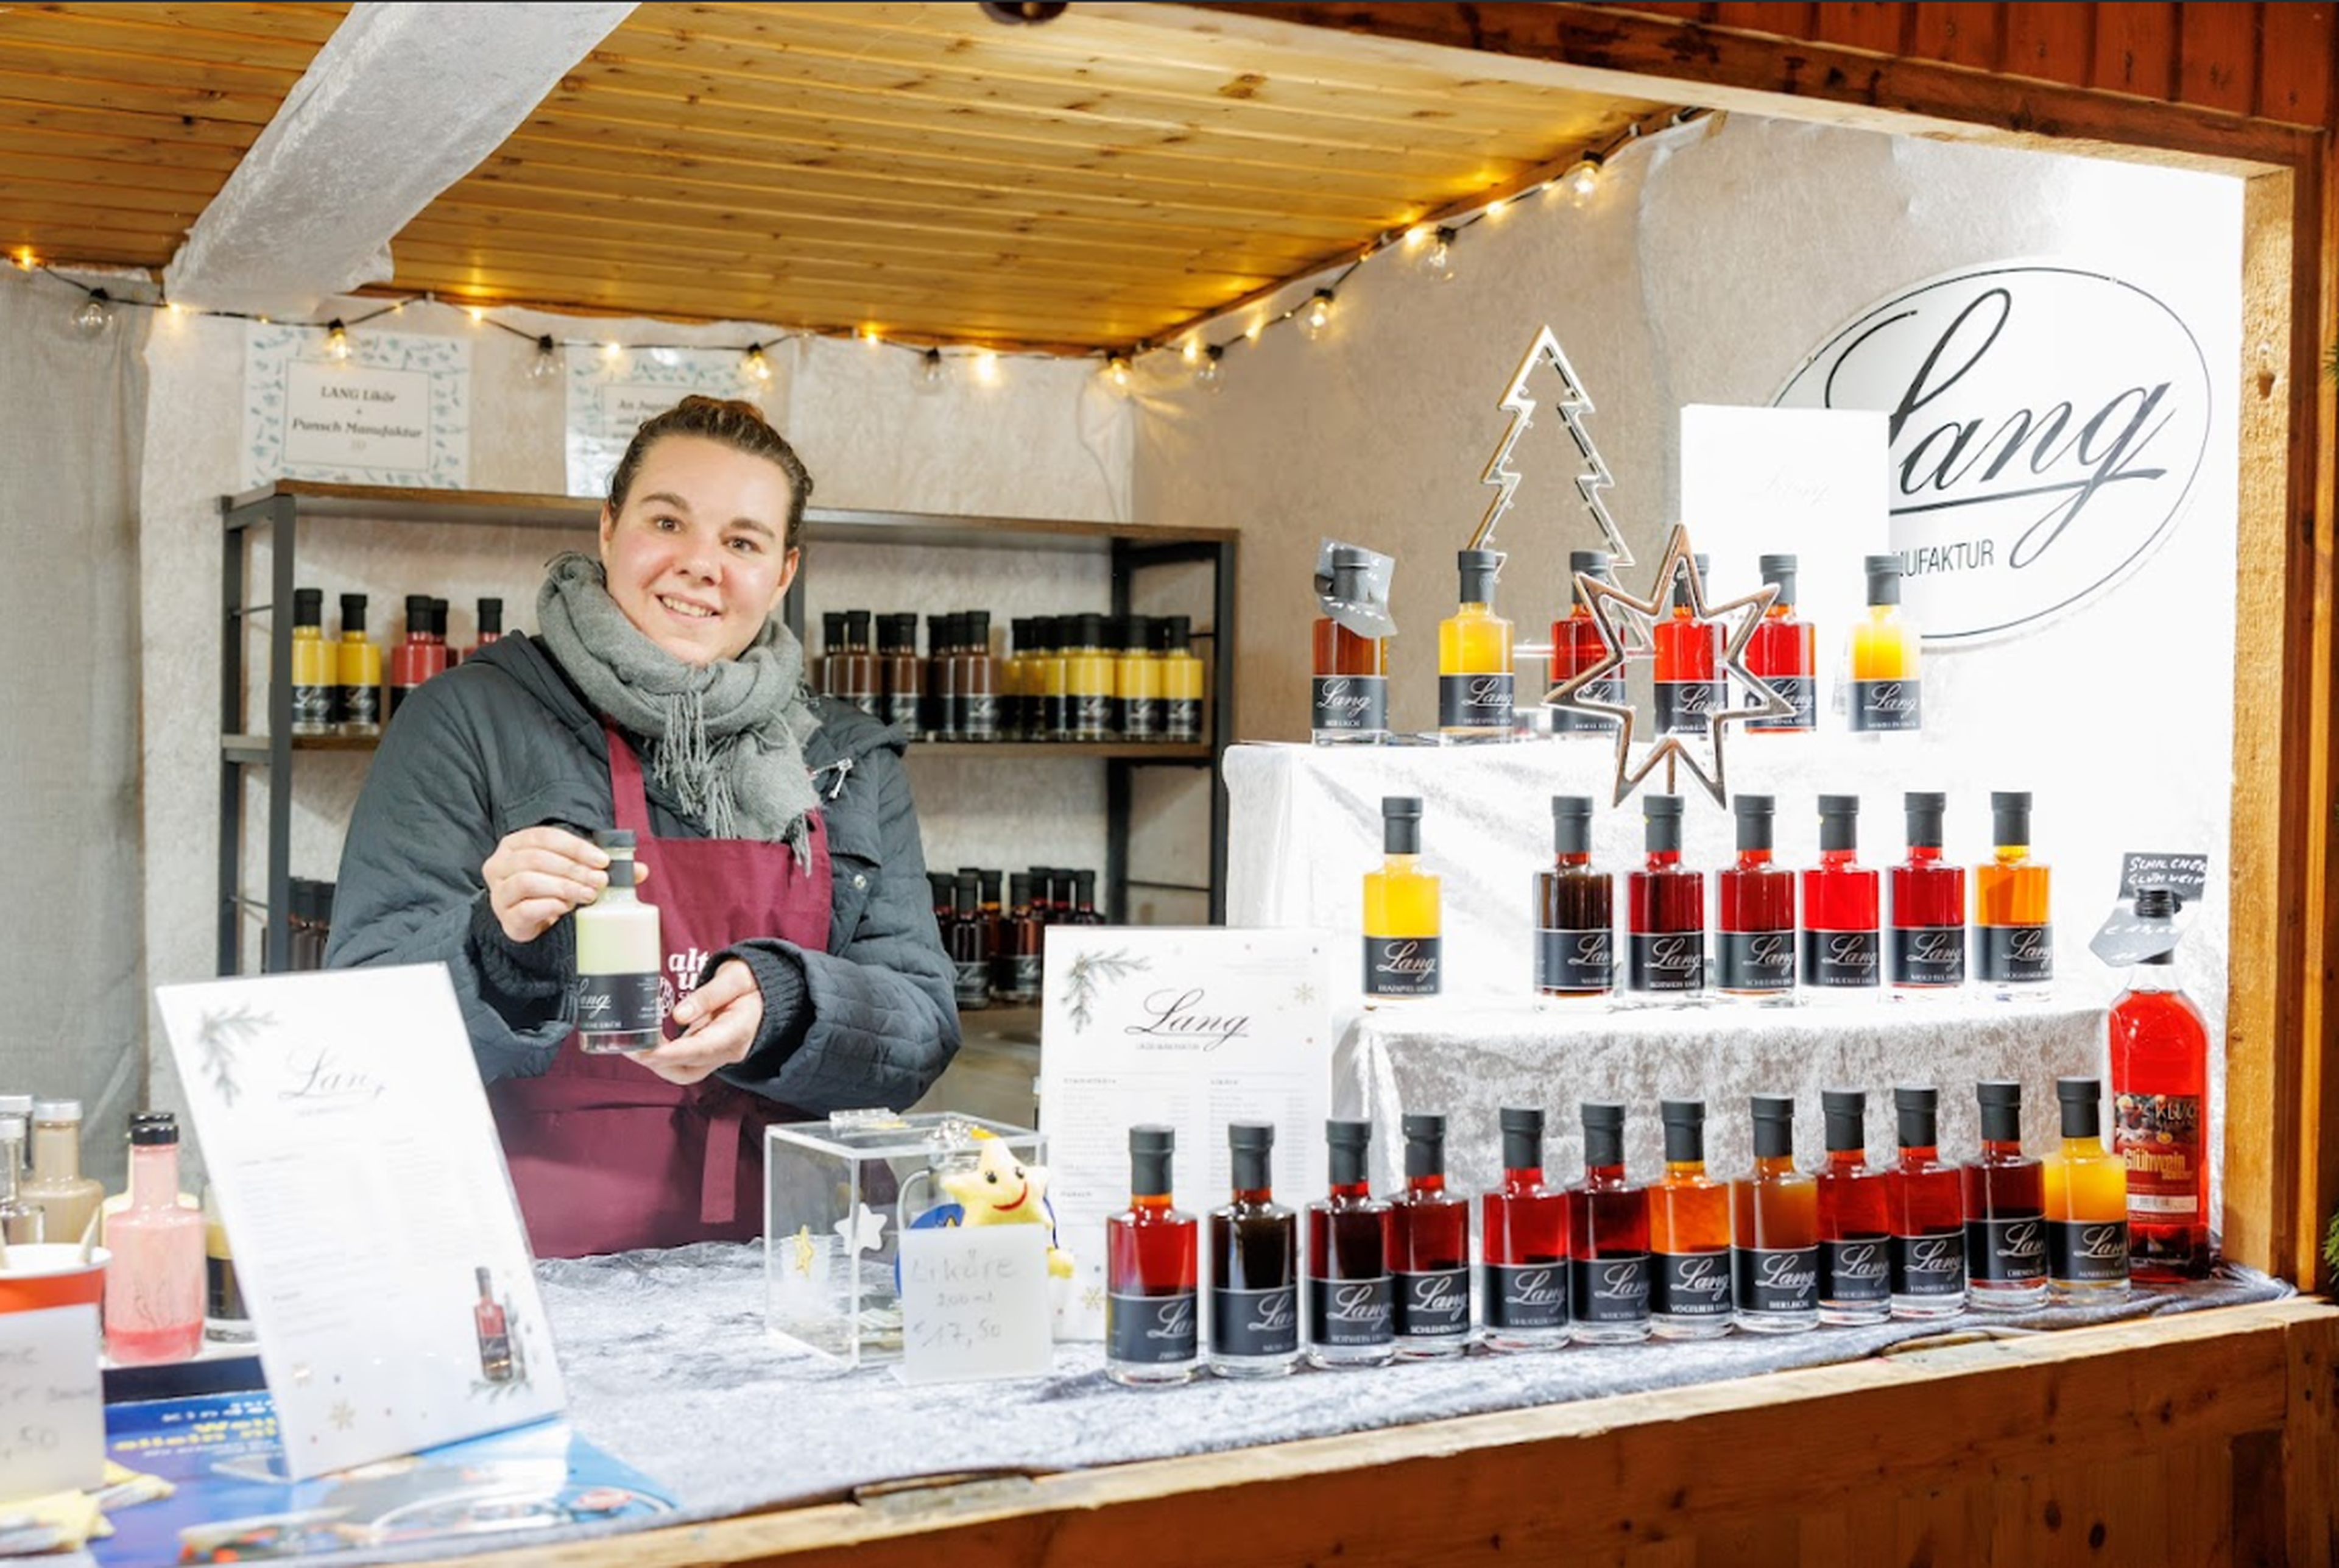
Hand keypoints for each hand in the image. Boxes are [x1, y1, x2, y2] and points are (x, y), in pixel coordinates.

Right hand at [481, 827, 648, 943]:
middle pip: (537, 858)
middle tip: (600, 882)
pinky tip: (564, 908)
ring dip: (563, 887)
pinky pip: (524, 909)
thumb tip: (640, 870)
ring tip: (586, 896)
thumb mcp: (574, 872)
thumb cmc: (552, 888)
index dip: (577, 847)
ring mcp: (499, 892)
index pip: (546, 837)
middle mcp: (500, 864)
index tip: (603, 861)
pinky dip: (548, 906)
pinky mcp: (506, 918)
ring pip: (528, 881)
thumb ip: (602, 867)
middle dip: (574, 869)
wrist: (532, 921)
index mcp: (516, 844)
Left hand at [631, 959, 761, 1085]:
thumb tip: (679, 1014)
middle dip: (656, 1062)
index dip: (674, 1053)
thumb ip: (709, 995)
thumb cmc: (754, 983)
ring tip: (631, 1045)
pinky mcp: (707, 1053)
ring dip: (655, 1062)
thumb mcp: (736, 978)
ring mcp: (717, 1055)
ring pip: (682, 1071)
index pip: (703, 1048)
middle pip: (688, 1069)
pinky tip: (645, 1043)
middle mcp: (727, 1051)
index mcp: (739, 1031)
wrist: (769, 993)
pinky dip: (661, 1057)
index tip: (649, 1051)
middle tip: (629, 1046)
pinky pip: (682, 1063)